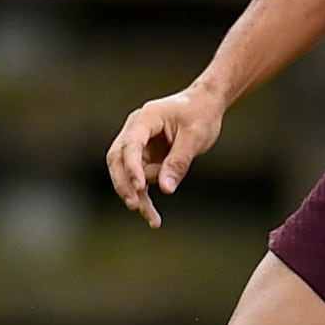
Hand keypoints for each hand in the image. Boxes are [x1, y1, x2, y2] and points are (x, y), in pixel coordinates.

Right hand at [107, 88, 226, 226]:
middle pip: (118, 161)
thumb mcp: (195, 137)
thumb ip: (179, 162)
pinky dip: (145, 196)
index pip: (131, 145)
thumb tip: (166, 189)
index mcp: (145, 119)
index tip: (139, 186)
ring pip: (127, 174)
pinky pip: (139, 179)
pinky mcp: (145, 158)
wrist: (205, 104)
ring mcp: (138, 145)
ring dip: (138, 196)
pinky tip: (152, 217)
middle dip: (125, 184)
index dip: (132, 167)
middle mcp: (135, 131)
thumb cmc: (201, 114)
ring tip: (153, 219)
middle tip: (135, 205)